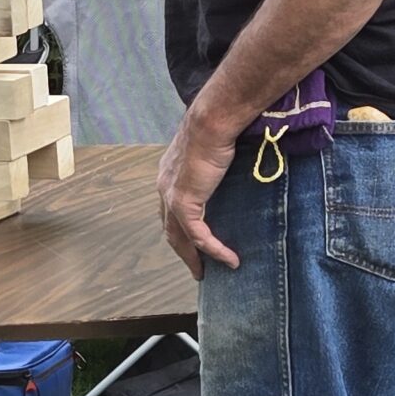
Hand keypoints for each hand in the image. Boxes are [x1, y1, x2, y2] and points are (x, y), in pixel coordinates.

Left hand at [157, 114, 240, 277]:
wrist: (211, 123)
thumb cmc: (216, 128)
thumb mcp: (212, 151)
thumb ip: (213, 165)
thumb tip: (228, 168)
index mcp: (168, 174)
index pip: (170, 208)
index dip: (180, 227)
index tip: (192, 241)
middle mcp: (164, 187)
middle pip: (170, 228)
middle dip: (183, 249)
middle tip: (196, 266)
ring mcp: (171, 197)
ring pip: (180, 238)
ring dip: (193, 257)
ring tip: (206, 272)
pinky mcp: (184, 203)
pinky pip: (198, 236)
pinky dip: (214, 250)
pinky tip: (230, 260)